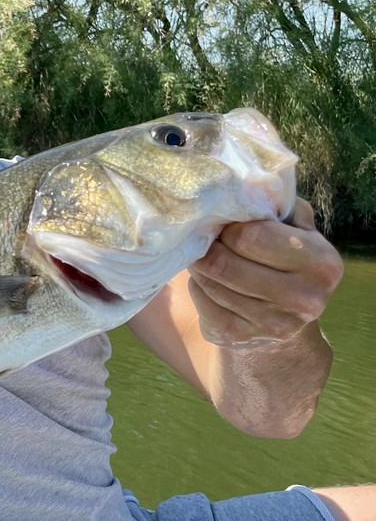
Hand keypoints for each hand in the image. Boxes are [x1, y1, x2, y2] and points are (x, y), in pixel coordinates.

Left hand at [188, 198, 343, 347]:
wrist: (284, 317)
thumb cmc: (283, 256)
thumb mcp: (295, 226)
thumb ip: (277, 202)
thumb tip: (243, 183)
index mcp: (322, 263)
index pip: (250, 236)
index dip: (230, 226)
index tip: (228, 223)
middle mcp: (304, 299)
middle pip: (223, 262)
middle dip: (208, 245)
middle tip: (205, 237)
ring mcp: (272, 323)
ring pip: (209, 281)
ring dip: (200, 264)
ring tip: (206, 256)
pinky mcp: (239, 337)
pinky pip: (200, 300)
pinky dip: (198, 286)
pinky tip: (209, 280)